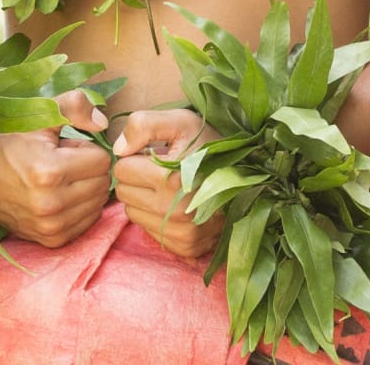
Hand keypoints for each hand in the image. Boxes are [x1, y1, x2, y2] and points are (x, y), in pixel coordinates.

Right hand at [0, 90, 113, 246]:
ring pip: (98, 204)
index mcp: (50, 171)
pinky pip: (87, 222)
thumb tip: (103, 123)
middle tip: (64, 163)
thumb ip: (74, 107)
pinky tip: (62, 198)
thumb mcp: (38, 116)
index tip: (66, 148)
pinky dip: (81, 209)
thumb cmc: (8, 143)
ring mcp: (51, 226)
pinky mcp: (50, 240)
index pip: (102, 160)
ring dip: (86, 189)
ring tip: (60, 181)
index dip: (86, 149)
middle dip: (88, 169)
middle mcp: (52, 204)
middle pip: (102, 183)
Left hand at [111, 108, 217, 262]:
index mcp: (172, 179)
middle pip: (124, 193)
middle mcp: (175, 211)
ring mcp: (181, 232)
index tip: (152, 155)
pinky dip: (155, 217)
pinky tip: (174, 206)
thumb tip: (118, 149)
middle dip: (136, 179)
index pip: (122, 169)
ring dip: (143, 199)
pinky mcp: (185, 246)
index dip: (134, 158)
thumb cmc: (212, 146)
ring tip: (167, 188)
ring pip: (132, 213)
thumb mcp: (182, 122)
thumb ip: (144, 125)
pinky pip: (148, 230)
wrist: (251, 179)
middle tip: (159, 172)